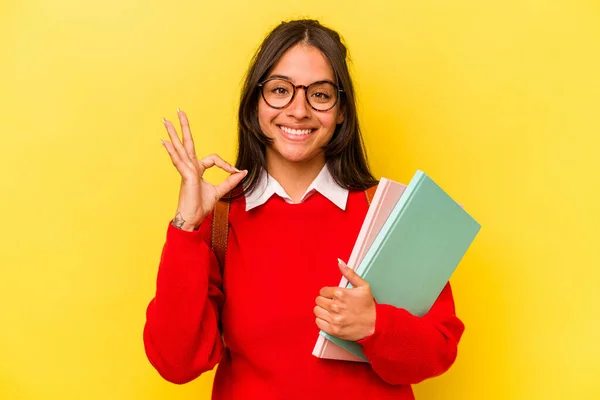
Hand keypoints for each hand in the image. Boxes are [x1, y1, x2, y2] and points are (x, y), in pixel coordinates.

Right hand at [161, 109, 246, 230]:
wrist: (192, 218)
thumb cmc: (201, 206)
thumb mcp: (220, 191)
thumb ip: (230, 181)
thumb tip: (243, 172)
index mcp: (197, 169)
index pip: (213, 159)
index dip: (226, 164)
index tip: (235, 172)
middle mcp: (190, 167)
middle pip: (187, 143)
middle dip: (184, 127)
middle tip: (179, 111)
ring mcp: (186, 170)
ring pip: (180, 148)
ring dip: (173, 133)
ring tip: (165, 120)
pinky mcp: (186, 176)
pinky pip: (180, 161)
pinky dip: (172, 151)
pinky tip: (165, 142)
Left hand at [314, 259, 375, 340]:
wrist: (375, 324)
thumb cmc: (368, 305)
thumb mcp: (363, 286)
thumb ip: (350, 273)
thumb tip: (339, 262)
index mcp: (340, 293)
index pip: (322, 291)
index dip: (327, 293)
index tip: (333, 296)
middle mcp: (335, 306)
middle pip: (318, 301)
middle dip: (324, 301)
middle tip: (332, 304)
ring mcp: (334, 318)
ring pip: (317, 311)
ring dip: (322, 311)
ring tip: (331, 312)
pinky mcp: (333, 330)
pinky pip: (318, 323)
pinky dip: (322, 321)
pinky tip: (330, 319)